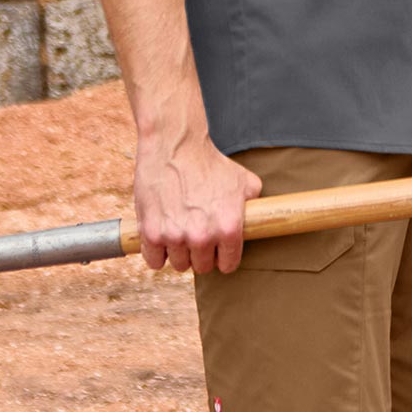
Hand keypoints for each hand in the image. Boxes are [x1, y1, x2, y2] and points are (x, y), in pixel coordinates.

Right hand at [134, 139, 263, 274]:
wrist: (176, 145)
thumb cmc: (210, 162)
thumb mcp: (243, 180)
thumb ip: (254, 204)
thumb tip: (260, 216)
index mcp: (228, 228)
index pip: (228, 265)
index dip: (223, 256)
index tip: (217, 249)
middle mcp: (203, 236)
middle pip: (202, 267)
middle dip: (201, 253)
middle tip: (196, 234)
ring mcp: (175, 236)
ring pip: (179, 264)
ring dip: (179, 252)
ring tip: (179, 230)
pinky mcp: (151, 233)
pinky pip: (155, 261)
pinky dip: (156, 252)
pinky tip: (162, 236)